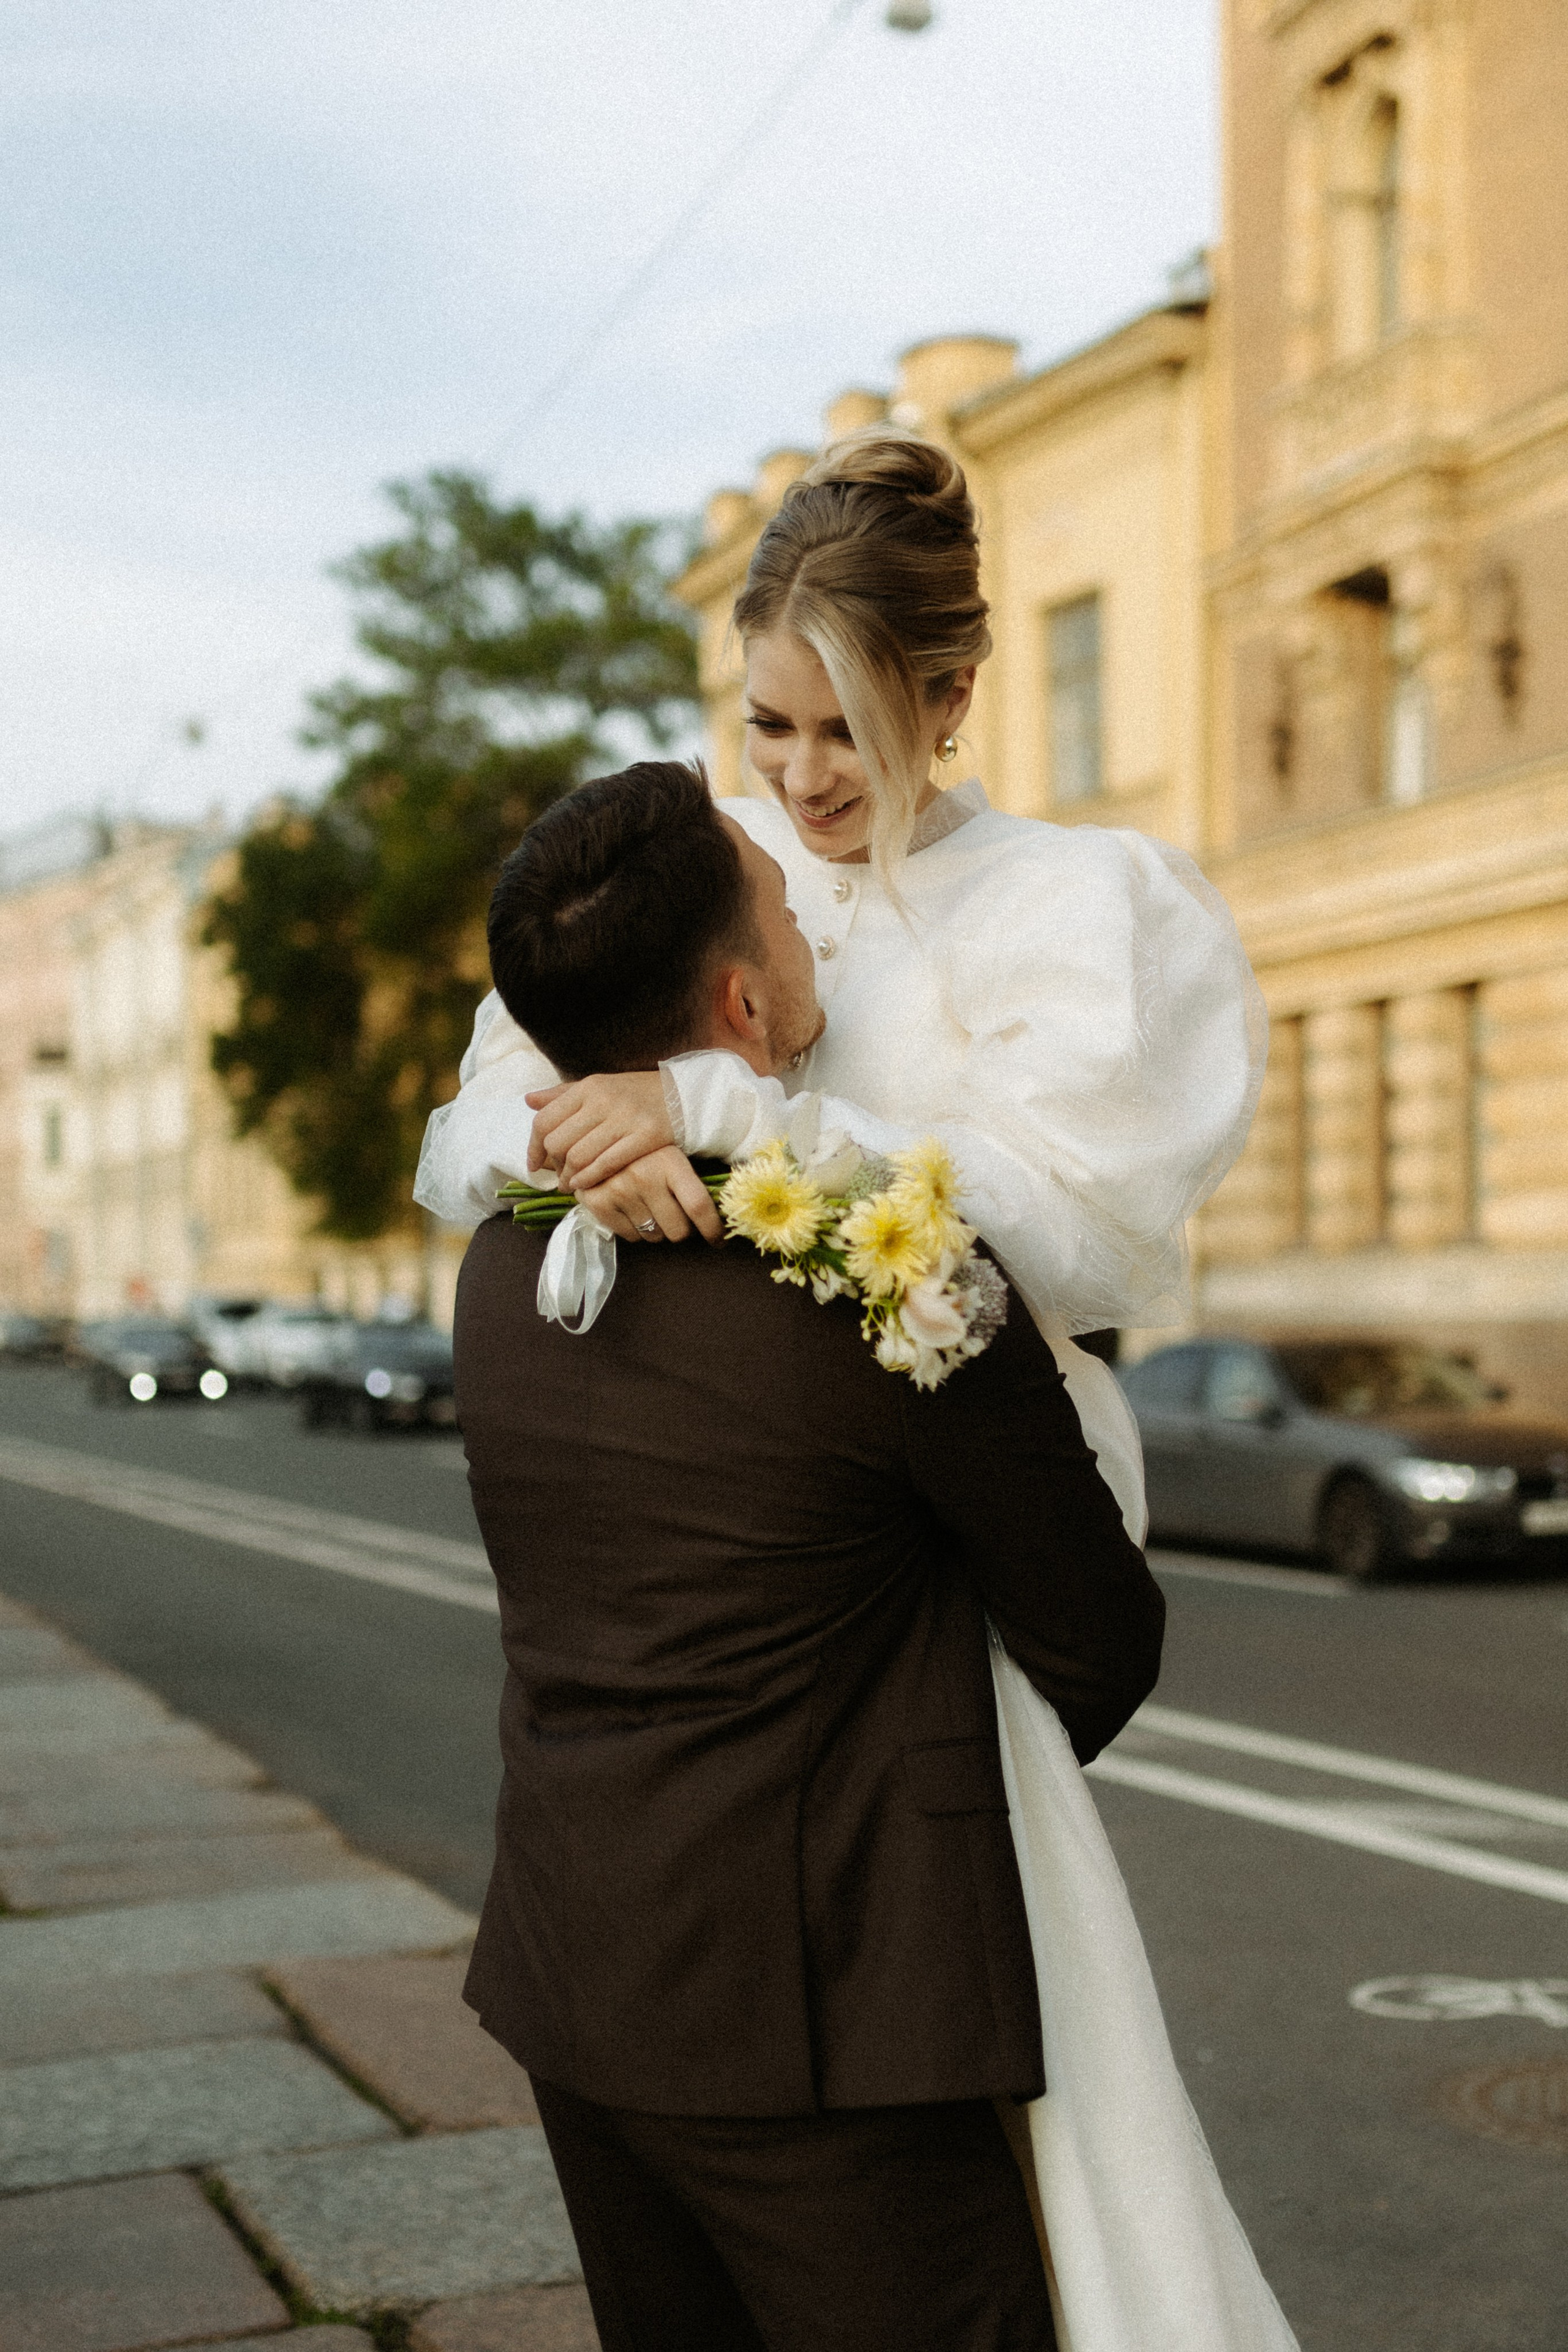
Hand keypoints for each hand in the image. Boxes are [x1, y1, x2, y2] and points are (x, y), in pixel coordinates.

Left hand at [527, 1072, 673, 1188]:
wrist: (685, 1095)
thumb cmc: (637, 1094)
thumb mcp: (599, 1086)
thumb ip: (563, 1094)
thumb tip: (528, 1101)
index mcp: (588, 1087)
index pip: (545, 1120)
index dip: (533, 1147)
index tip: (535, 1164)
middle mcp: (603, 1100)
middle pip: (558, 1142)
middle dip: (554, 1166)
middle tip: (558, 1177)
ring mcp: (625, 1118)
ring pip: (579, 1157)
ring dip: (570, 1178)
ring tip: (571, 1185)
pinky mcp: (646, 1136)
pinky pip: (607, 1164)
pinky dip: (590, 1179)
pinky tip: (587, 1185)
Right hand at [578, 1147, 723, 1245]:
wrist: (595, 1138)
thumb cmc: (643, 1151)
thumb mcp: (670, 1154)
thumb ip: (690, 1181)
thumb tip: (719, 1214)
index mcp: (669, 1162)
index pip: (698, 1205)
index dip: (712, 1229)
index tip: (719, 1240)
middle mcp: (644, 1177)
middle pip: (678, 1230)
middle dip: (682, 1229)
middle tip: (676, 1217)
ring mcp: (619, 1191)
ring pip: (654, 1236)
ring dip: (657, 1229)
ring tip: (650, 1208)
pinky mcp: (599, 1203)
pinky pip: (630, 1237)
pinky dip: (635, 1230)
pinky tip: (631, 1209)